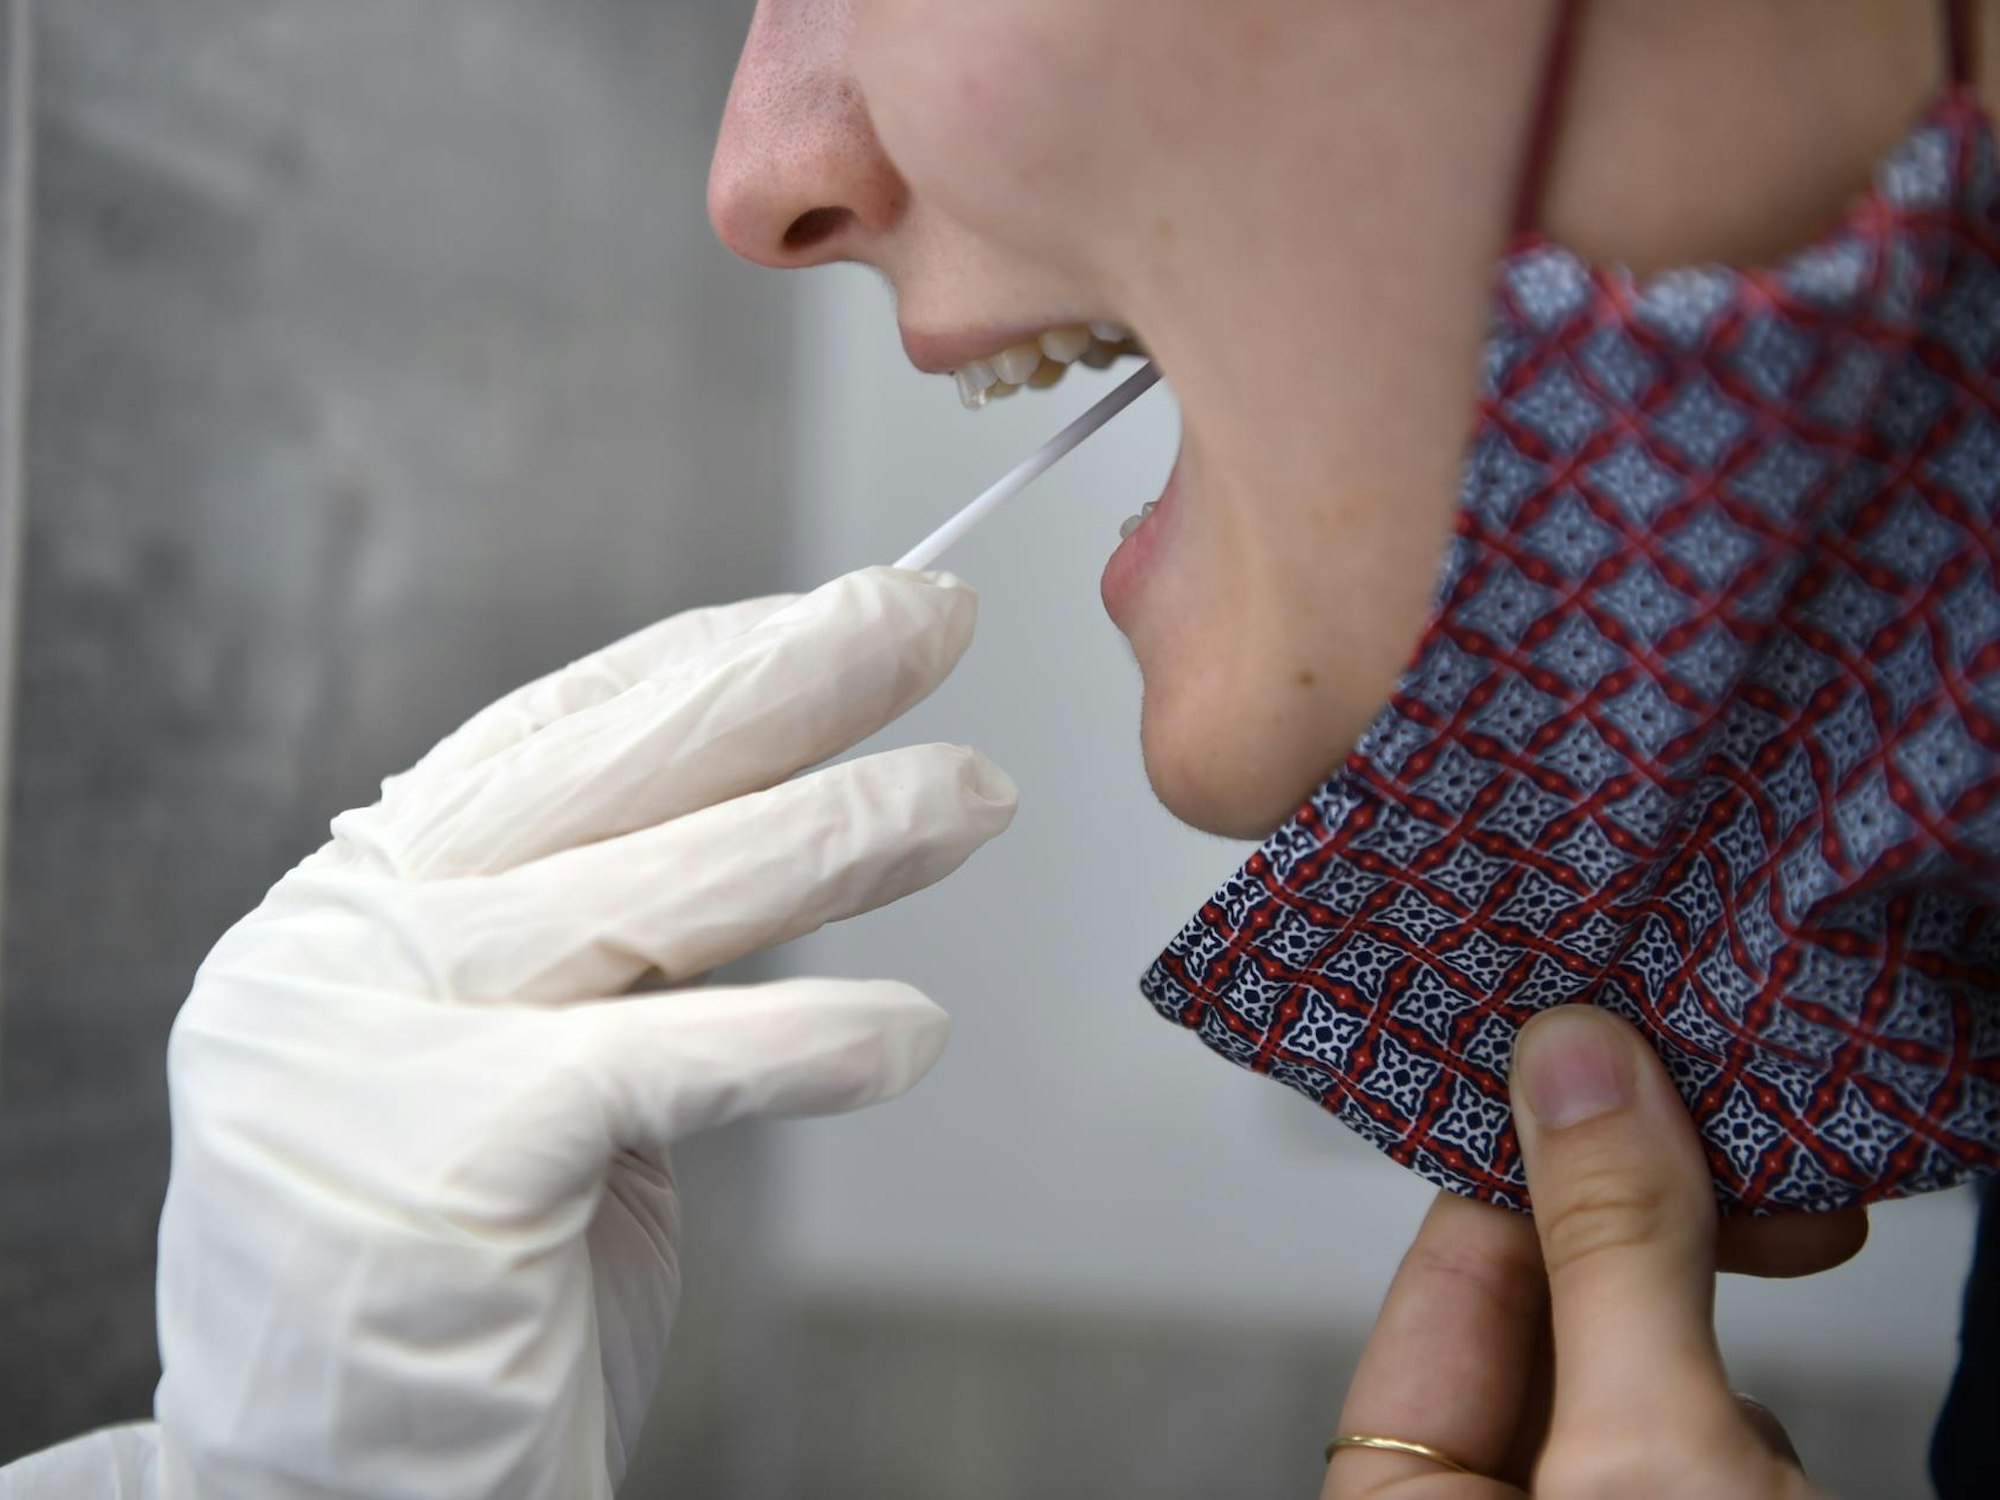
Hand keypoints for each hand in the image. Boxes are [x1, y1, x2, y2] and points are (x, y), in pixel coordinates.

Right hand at [148, 567, 1015, 1499]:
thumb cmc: (446, 1289)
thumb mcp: (507, 1072)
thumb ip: (595, 955)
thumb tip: (781, 828)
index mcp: (361, 908)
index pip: (553, 737)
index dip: (708, 659)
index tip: (841, 605)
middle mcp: (345, 948)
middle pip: (609, 779)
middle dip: (789, 683)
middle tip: (932, 616)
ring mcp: (373, 1045)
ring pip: (652, 895)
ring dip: (841, 834)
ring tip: (974, 794)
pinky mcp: (441, 1160)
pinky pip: (667, 1065)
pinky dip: (803, 1041)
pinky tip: (912, 1034)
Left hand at [1322, 1006, 1867, 1497]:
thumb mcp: (1652, 1458)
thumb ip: (1610, 1262)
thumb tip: (1577, 1068)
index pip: (1443, 1284)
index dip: (1527, 1167)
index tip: (1612, 1071)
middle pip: (1544, 1311)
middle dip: (1644, 1217)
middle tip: (1732, 1130)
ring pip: (1634, 1359)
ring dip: (1712, 1279)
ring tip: (1800, 1212)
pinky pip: (1700, 1421)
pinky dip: (1752, 1363)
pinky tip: (1810, 1292)